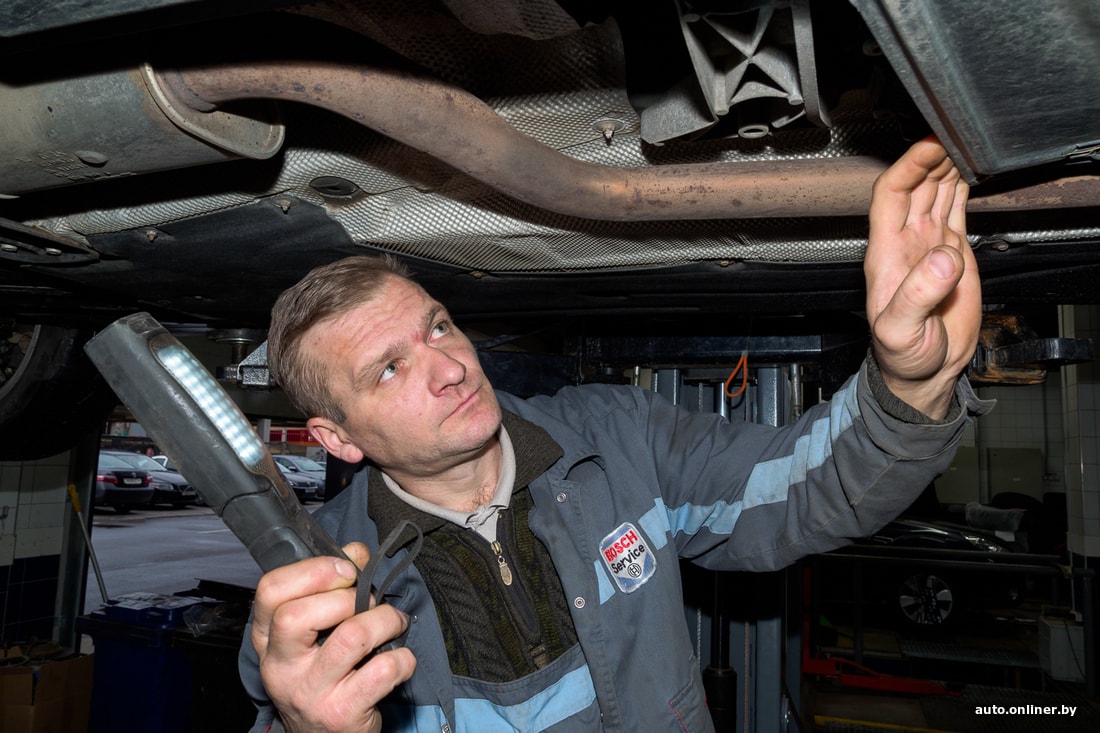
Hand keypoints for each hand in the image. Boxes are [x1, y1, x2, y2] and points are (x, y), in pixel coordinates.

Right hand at [251, 542, 415, 732]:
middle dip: (347, 597)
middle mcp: (280, 667)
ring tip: (393, 623)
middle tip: (370, 602)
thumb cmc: (324, 677)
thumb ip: (332, 588)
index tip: (346, 570)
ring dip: (384, 620)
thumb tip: (356, 552)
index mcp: (267, 639)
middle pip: (297, 614)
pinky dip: (403, 658)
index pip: (270, 591)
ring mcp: (309, 692)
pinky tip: (400, 661)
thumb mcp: (315, 635)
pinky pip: (383, 670)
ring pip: (352, 636)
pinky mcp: (341, 713)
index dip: (313, 570)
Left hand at [864, 138, 979, 418]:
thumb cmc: (900, 355)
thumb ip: (918, 294)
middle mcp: (905, 243)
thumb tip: (942, 257)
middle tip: (955, 134)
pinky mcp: (950, 254)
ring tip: (964, 143)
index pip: (890, 195)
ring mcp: (928, 246)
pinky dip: (960, 188)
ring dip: (945, 167)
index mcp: (885, 253)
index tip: (930, 146)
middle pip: (914, 185)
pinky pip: (954, 211)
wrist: (922, 372)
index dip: (908, 166)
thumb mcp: (900, 330)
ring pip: (934, 193)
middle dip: (931, 157)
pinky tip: (967, 171)